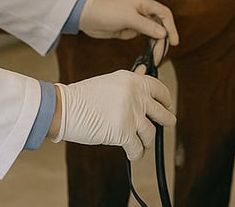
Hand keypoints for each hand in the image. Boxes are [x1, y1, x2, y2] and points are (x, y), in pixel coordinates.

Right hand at [52, 71, 175, 158]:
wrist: (65, 108)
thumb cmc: (82, 98)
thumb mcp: (109, 83)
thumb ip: (128, 89)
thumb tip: (143, 99)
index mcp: (132, 80)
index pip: (158, 89)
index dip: (166, 99)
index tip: (167, 105)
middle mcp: (135, 96)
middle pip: (161, 112)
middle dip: (167, 120)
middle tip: (169, 122)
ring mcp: (131, 114)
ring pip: (151, 133)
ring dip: (148, 141)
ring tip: (143, 143)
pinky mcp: (124, 133)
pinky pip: (138, 148)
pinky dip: (136, 153)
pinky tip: (134, 154)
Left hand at [78, 0, 179, 49]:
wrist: (86, 16)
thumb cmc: (106, 11)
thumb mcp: (128, 18)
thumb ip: (146, 26)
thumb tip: (163, 34)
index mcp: (143, 2)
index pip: (164, 13)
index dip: (171, 27)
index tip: (174, 42)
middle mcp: (142, 9)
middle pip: (159, 25)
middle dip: (162, 40)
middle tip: (160, 55)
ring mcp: (136, 19)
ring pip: (152, 32)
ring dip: (155, 44)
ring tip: (155, 58)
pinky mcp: (129, 28)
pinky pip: (143, 37)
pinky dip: (147, 45)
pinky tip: (148, 54)